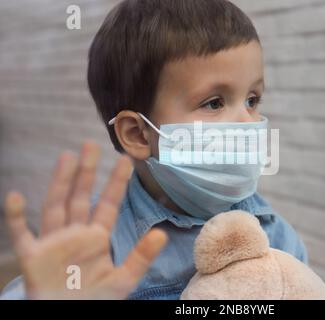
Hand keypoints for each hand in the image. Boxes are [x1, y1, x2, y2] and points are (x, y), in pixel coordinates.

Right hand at [3, 141, 166, 298]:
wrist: (69, 316)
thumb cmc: (95, 299)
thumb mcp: (123, 280)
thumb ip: (141, 257)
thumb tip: (162, 233)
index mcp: (97, 237)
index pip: (109, 204)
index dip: (117, 183)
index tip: (126, 160)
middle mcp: (75, 234)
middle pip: (80, 197)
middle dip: (86, 172)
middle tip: (91, 144)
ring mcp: (53, 243)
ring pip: (55, 206)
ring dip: (60, 182)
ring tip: (67, 157)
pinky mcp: (32, 257)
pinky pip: (22, 235)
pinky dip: (17, 218)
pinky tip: (16, 197)